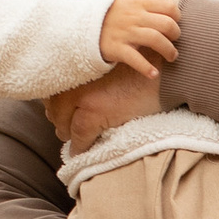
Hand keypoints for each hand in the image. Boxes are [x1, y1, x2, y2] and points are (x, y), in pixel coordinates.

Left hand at [47, 62, 162, 152]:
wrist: (164, 71)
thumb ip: (92, 76)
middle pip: (54, 108)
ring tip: (76, 141)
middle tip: (67, 132)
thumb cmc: (142, 68)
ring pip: (64, 125)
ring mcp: (82, 96)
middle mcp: (74, 78)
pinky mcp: (93, 112)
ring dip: (69, 135)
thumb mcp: (111, 65)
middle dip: (60, 122)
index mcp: (77, 65)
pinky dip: (79, 148)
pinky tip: (80, 153)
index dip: (56, 107)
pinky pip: (80, 138)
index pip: (54, 91)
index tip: (60, 115)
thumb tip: (77, 98)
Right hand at [97, 0, 184, 72]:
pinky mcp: (117, 48)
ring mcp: (126, 33)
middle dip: (176, 34)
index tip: (176, 23)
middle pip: (166, 23)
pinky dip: (146, 68)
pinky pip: (135, 59)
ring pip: (155, 39)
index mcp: (139, 3)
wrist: (85, 24)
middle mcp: (134, 17)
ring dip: (168, 51)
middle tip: (174, 41)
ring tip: (171, 57)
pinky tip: (153, 74)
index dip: (177, 15)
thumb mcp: (131, 0)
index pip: (168, 5)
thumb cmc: (113, 14)